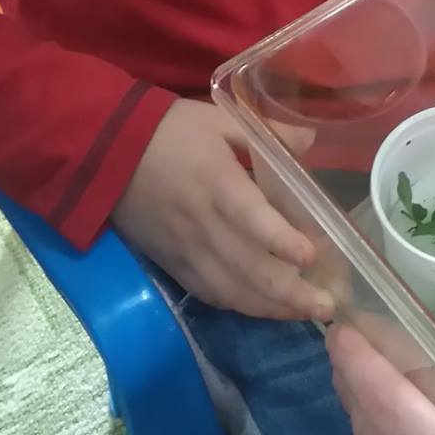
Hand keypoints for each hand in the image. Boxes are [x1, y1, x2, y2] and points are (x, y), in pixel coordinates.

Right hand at [113, 99, 333, 319]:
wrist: (106, 154)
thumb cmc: (169, 131)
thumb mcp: (218, 118)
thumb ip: (266, 133)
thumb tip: (310, 141)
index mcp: (216, 183)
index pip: (250, 218)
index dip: (281, 240)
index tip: (312, 256)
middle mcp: (203, 225)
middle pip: (248, 268)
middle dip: (290, 293)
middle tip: (328, 307)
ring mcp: (186, 251)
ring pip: (232, 291)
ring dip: (271, 308)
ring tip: (307, 315)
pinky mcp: (173, 265)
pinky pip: (211, 294)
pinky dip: (241, 306)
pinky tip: (266, 309)